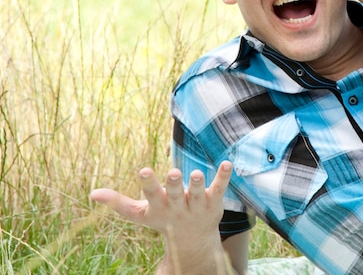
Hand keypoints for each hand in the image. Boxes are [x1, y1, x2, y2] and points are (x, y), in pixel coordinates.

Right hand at [90, 162, 232, 250]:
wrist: (192, 241)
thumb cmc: (162, 220)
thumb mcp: (140, 214)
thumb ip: (118, 203)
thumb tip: (92, 193)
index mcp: (159, 207)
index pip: (152, 194)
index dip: (149, 183)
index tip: (144, 170)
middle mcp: (178, 206)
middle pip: (175, 195)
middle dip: (173, 184)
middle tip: (172, 172)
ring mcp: (196, 204)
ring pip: (197, 193)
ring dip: (196, 183)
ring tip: (195, 173)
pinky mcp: (213, 201)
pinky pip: (219, 187)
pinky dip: (224, 176)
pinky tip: (227, 164)